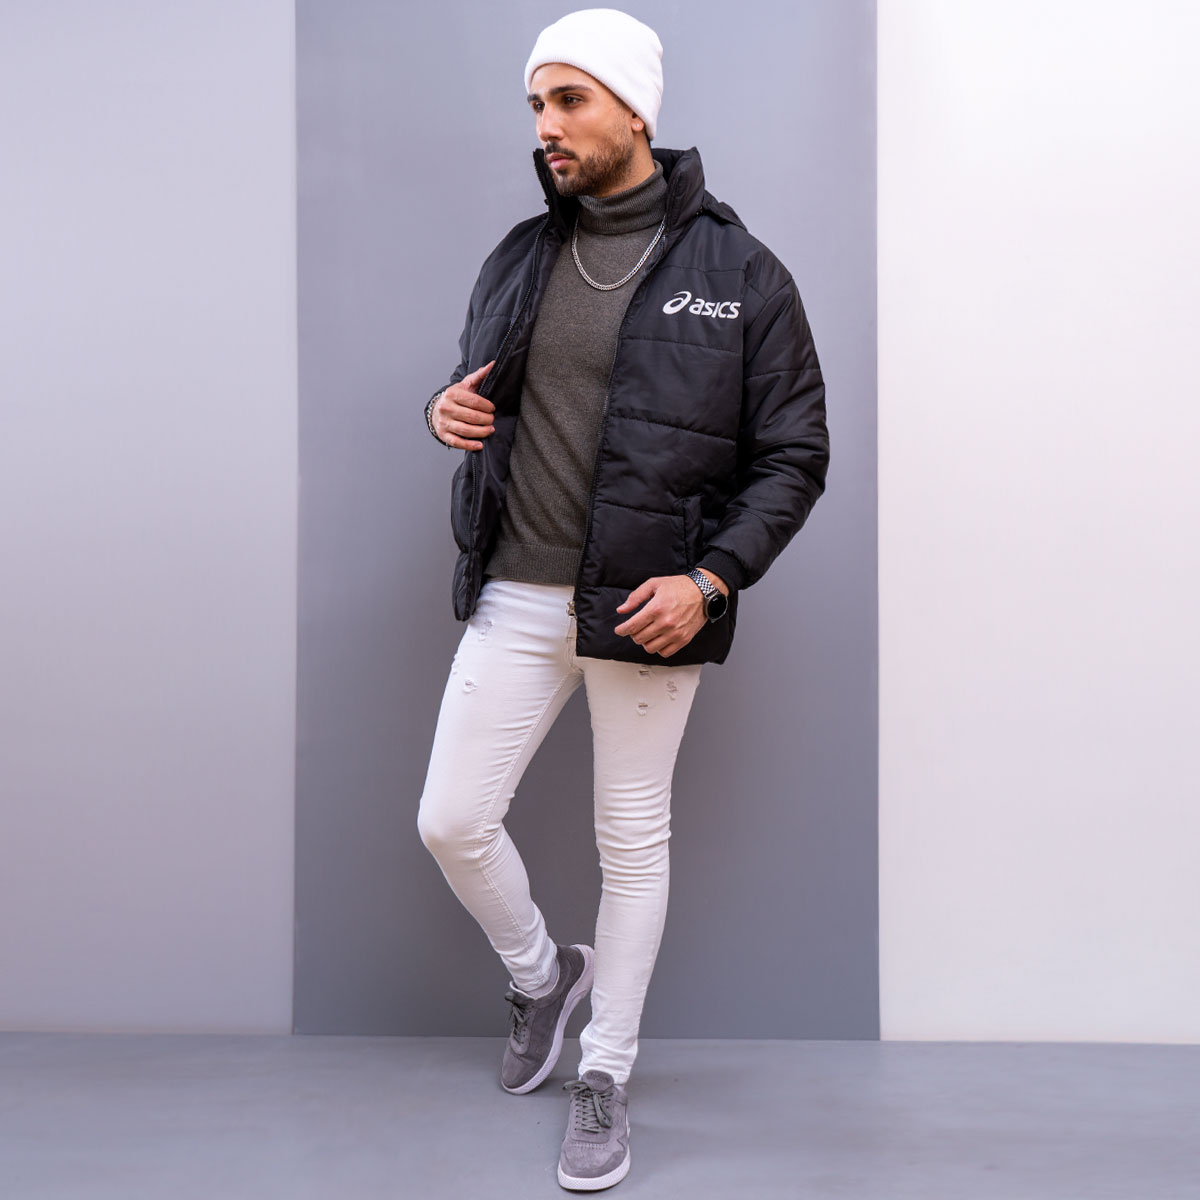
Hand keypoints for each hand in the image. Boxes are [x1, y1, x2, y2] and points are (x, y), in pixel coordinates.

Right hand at [432, 361, 495, 449]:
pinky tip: (480, 445)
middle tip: (492, 420)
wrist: (438, 409)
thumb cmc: (456, 397)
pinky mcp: (444, 435)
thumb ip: (479, 376)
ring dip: (481, 432)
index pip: (473, 401)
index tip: (492, 409)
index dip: (486, 406)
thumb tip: (493, 365)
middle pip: (471, 417)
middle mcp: (446, 408)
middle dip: (486, 420)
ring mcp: (444, 422)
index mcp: (451, 394)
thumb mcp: (466, 385)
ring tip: (490, 430)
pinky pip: (457, 442)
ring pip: (465, 430)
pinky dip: (469, 445)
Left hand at [613, 570, 727, 657]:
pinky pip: (664, 652)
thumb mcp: (654, 584)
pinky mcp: (683, 639)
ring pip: (650, 648)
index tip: (619, 630)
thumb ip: (635, 597)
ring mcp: (675, 633)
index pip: (632, 626)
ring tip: (648, 633)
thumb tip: (622, 610)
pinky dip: (658, 648)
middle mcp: (665, 623)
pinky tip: (658, 639)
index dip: (621, 630)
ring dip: (645, 642)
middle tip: (636, 628)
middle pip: (639, 638)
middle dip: (633, 633)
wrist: (703, 591)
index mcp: (656, 608)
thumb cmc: (680, 586)